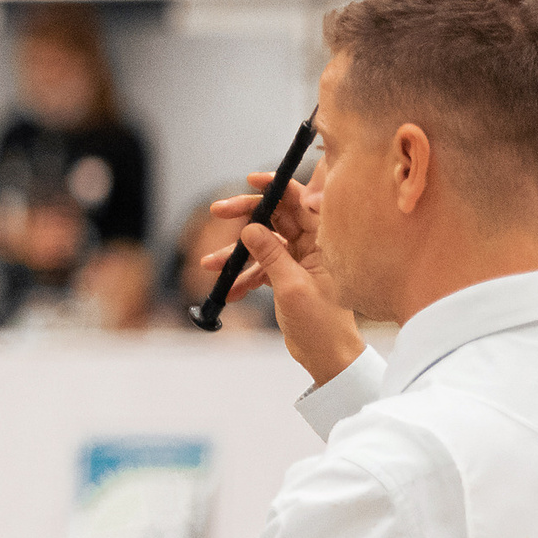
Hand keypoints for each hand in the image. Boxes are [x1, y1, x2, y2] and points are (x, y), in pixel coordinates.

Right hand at [203, 164, 361, 384]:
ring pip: (261, 244)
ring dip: (235, 254)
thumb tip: (249, 228)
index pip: (301, 202)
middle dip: (245, 217)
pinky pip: (259, 267)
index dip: (277, 187)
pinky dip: (242, 277)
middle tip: (218, 211)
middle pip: (275, 218)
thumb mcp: (291, 286)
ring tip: (210, 265)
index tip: (250, 181)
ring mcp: (298, 260)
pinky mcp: (286, 276)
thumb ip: (271, 254)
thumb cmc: (322, 323)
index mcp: (325, 242)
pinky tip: (227, 292)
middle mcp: (313, 246)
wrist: (328, 356)